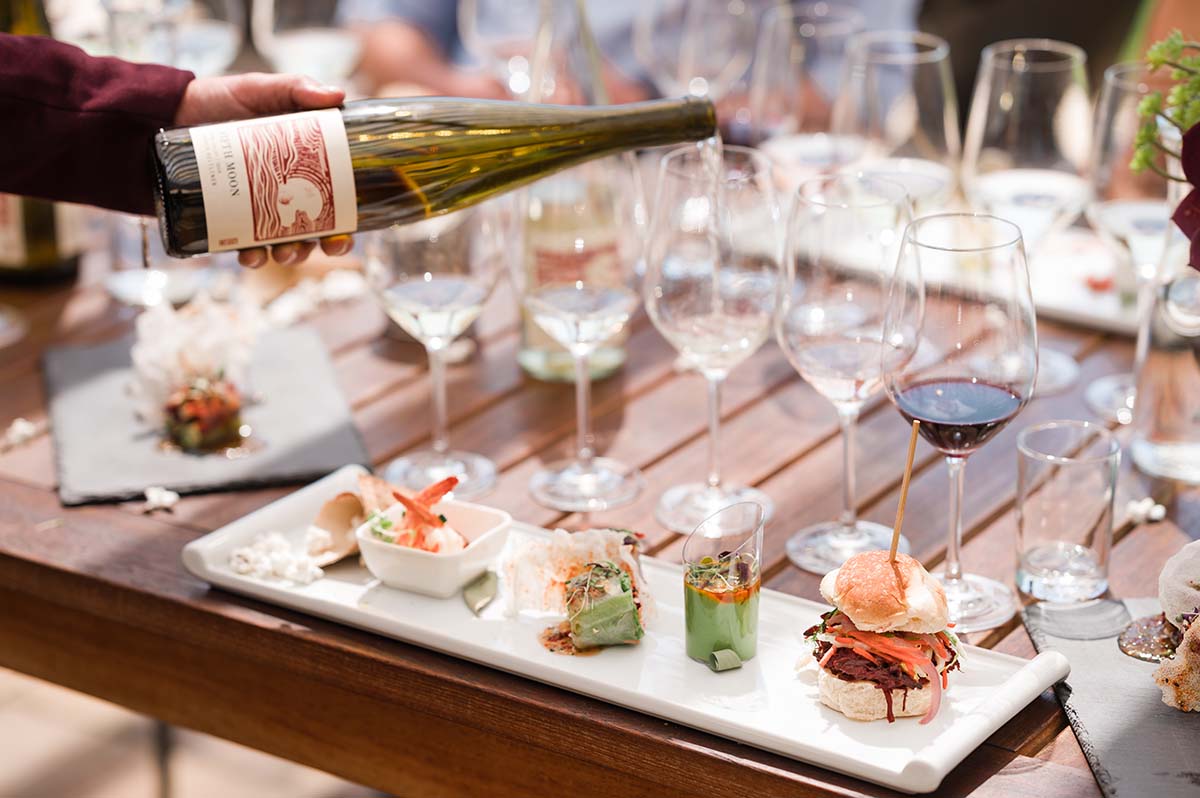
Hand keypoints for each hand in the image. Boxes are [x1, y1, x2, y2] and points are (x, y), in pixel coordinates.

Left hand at [175, 73, 355, 267]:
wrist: (161, 114)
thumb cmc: (214, 100)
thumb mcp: (258, 89)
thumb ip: (294, 89)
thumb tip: (337, 96)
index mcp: (300, 166)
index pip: (334, 198)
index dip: (347, 220)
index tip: (349, 232)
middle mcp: (282, 191)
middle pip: (315, 227)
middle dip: (323, 245)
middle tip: (323, 246)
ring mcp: (255, 208)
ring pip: (283, 243)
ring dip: (290, 255)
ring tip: (283, 253)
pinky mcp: (225, 219)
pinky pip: (243, 245)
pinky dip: (251, 256)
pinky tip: (250, 256)